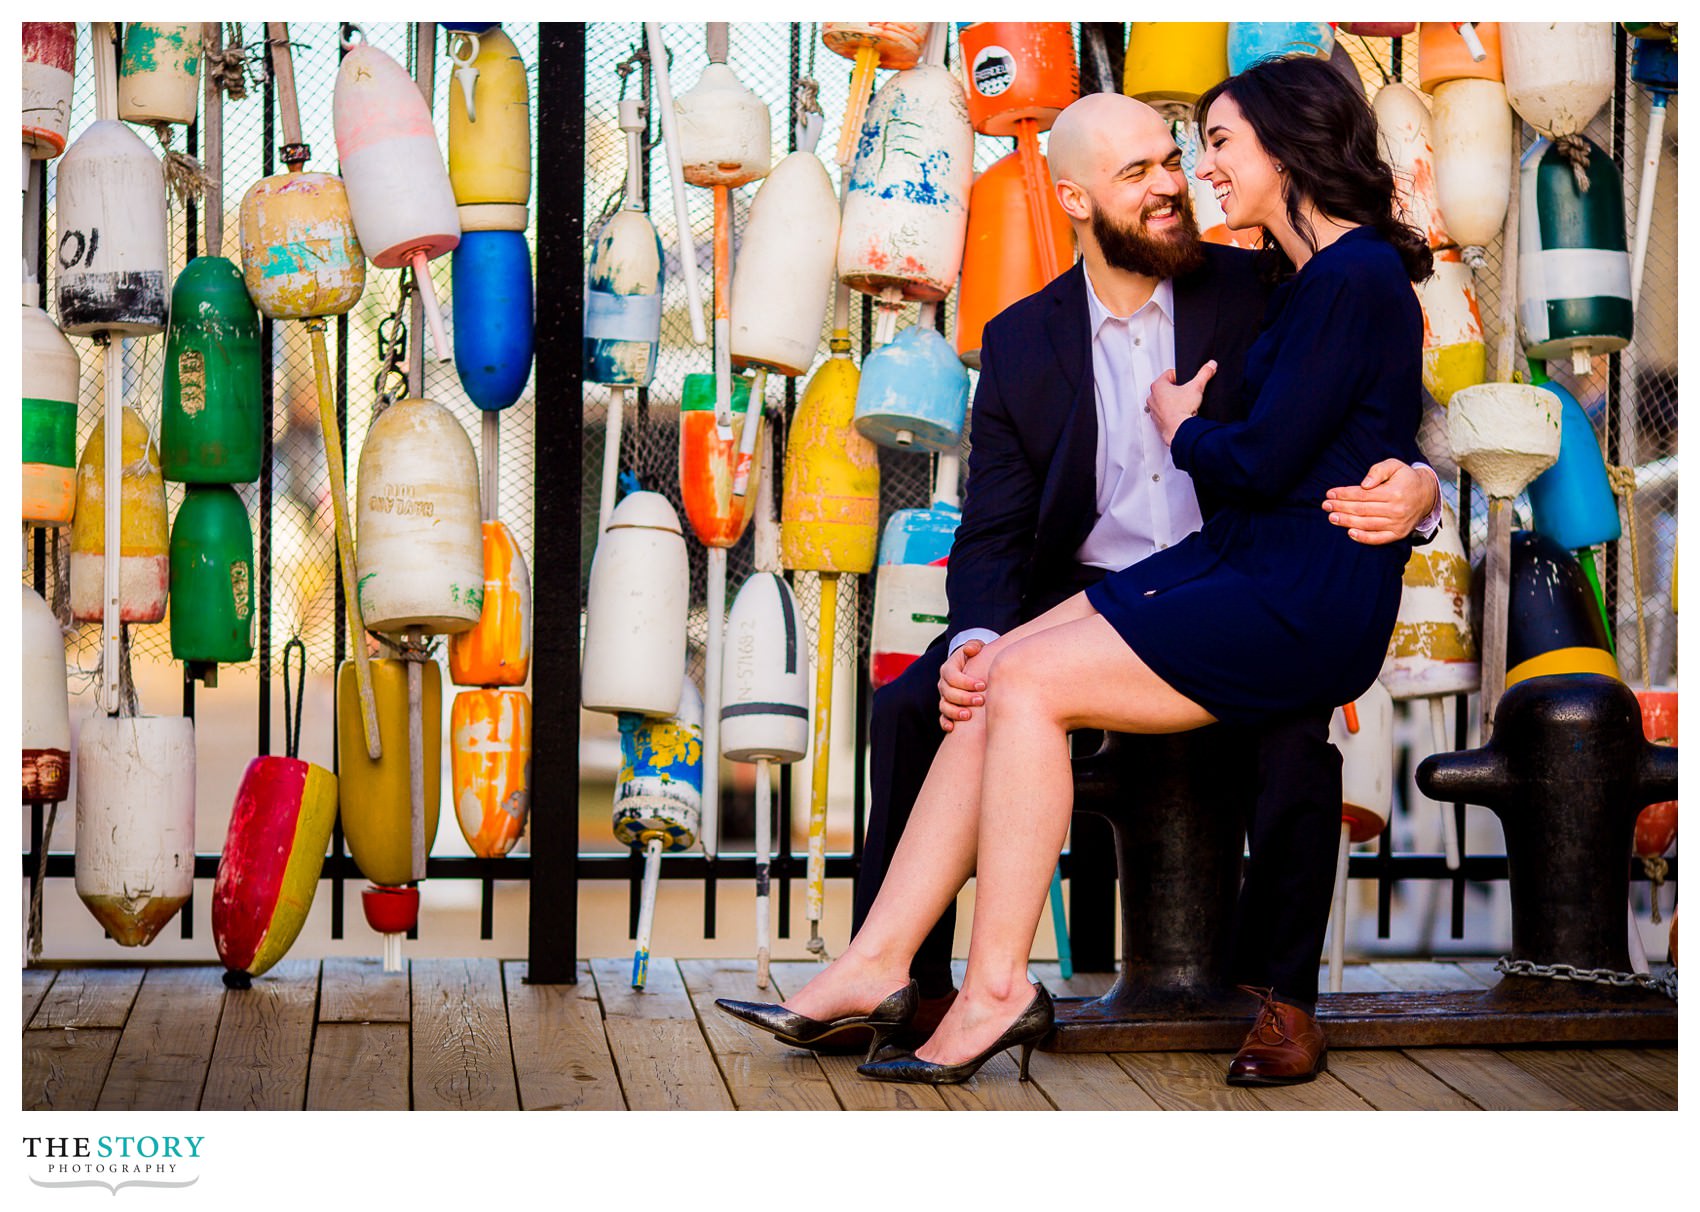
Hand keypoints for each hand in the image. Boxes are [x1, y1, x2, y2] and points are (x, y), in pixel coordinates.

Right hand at [938, 640, 998, 731]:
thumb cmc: (977, 658)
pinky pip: (942, 717)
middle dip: (964, 698)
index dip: (966, 681)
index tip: (983, 685)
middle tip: (981, 700)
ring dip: (955, 712)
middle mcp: (944, 683)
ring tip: (968, 715)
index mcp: (948, 669)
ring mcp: (944, 697)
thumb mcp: (975, 648)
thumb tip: (971, 650)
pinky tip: (952, 728)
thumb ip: (973, 646)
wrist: (975, 669)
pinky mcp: (948, 708)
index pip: (952, 675)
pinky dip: (945, 723)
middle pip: (948, 692)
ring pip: (944, 706)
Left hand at [1147, 360, 1216, 443]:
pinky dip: (1170, 414)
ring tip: (1183, 404)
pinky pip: (1163, 414)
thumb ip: (1204, 374)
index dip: (1180, 376)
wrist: (1179, 430)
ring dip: (1172, 402)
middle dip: (1176, 389)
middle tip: (1185, 393)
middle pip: (1165, 388)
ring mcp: (1153, 411)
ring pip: (1163, 401)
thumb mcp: (1196, 387)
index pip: (1169, 374)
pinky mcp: (1157, 422)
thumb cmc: (1182, 409)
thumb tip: (1210, 366)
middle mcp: (1152, 398)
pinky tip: (1180, 414)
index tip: (1186, 381)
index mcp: (1158, 386)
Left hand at [1322, 459, 1438, 544]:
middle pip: (1362, 510)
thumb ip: (1378, 471)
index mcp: (1394, 492)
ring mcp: (1398, 524)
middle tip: (1326, 506)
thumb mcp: (1394, 466)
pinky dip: (1363, 538)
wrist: (1426, 494)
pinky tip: (1350, 532)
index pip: (1363, 495)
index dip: (1344, 494)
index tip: (1330, 493)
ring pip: (1367, 524)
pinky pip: (1379, 539)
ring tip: (1332, 518)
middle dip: (1341, 508)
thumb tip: (1364, 484)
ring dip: (1347, 522)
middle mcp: (1397, 510)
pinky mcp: (1399, 534)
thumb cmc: (1405, 478)